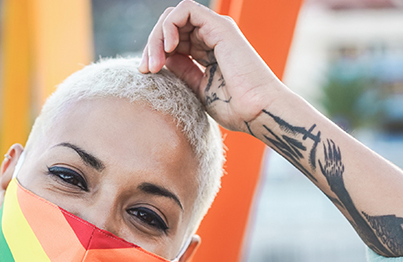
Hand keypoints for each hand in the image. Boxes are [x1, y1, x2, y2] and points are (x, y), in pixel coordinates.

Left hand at [139, 0, 286, 133]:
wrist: (257, 111)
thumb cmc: (235, 108)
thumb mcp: (198, 89)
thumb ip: (182, 71)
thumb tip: (163, 59)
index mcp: (207, 51)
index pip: (172, 39)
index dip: (154, 52)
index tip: (146, 73)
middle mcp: (211, 36)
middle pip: (169, 26)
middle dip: (151, 44)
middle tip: (145, 69)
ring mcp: (215, 29)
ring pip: (173, 16)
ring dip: (157, 37)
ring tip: (155, 62)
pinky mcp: (219, 26)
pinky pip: (185, 10)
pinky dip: (170, 25)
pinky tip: (169, 49)